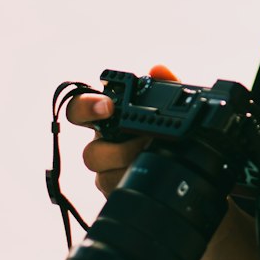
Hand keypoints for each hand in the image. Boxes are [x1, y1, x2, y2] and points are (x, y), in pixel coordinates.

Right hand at [66, 63, 177, 197]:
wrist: (180, 163)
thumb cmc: (166, 129)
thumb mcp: (172, 105)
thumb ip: (167, 85)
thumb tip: (159, 69)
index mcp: (109, 118)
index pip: (80, 109)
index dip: (86, 107)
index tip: (107, 106)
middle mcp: (103, 143)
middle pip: (90, 152)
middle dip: (117, 151)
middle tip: (144, 144)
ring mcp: (107, 169)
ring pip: (102, 175)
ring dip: (130, 167)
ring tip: (154, 158)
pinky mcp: (114, 189)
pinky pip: (113, 190)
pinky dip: (132, 181)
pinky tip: (149, 174)